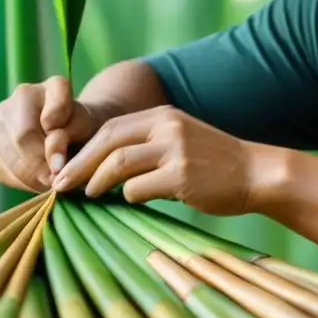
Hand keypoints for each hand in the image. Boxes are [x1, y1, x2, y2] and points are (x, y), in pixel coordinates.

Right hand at [0, 76, 96, 192]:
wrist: (69, 129)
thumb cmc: (79, 125)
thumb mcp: (84, 126)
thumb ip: (68, 136)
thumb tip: (53, 164)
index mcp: (40, 89)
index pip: (44, 118)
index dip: (53, 145)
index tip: (64, 160)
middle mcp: (12, 102)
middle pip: (20, 139)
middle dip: (41, 167)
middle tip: (57, 182)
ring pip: (9, 158)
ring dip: (32, 178)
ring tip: (50, 183)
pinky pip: (2, 170)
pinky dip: (21, 183)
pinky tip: (37, 182)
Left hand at [51, 105, 257, 215]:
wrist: (256, 173)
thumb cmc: (215, 165)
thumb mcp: (180, 141)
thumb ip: (147, 147)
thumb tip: (103, 170)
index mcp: (163, 116)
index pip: (110, 128)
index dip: (84, 150)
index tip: (66, 169)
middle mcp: (167, 127)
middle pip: (107, 142)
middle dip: (79, 165)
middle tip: (60, 186)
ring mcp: (175, 150)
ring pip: (118, 163)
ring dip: (96, 181)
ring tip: (88, 195)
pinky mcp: (183, 176)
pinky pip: (138, 188)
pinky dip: (128, 197)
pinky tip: (131, 202)